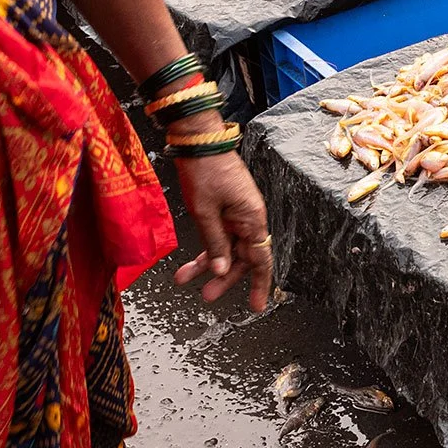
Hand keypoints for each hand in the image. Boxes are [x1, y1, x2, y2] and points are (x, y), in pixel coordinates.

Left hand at [172, 150, 273, 310]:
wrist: (199, 142)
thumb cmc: (205, 172)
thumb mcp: (206, 213)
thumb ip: (215, 243)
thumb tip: (221, 270)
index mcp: (253, 219)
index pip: (261, 259)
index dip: (259, 284)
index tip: (257, 305)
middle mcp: (249, 218)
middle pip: (242, 257)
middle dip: (223, 277)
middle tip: (207, 296)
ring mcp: (237, 213)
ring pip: (227, 247)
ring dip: (210, 264)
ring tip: (186, 279)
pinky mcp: (226, 208)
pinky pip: (219, 235)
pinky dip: (207, 248)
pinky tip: (191, 262)